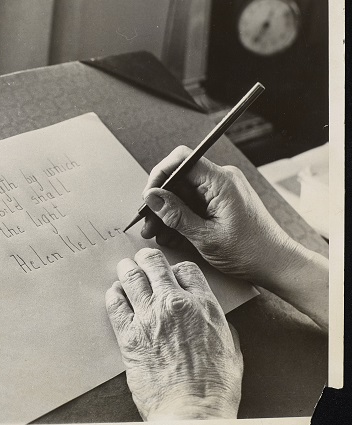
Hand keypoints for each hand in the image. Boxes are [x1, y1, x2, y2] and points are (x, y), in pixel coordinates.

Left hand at [106, 248, 242, 419]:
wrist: (191, 412)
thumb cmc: (215, 388)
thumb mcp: (231, 350)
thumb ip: (220, 327)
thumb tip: (213, 320)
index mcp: (203, 305)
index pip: (185, 269)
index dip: (176, 269)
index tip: (170, 274)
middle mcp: (175, 304)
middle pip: (154, 265)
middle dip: (146, 260)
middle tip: (141, 260)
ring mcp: (149, 317)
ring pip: (132, 277)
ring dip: (126, 270)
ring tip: (124, 269)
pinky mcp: (129, 334)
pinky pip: (115, 303)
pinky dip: (114, 294)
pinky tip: (115, 293)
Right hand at [141, 145, 328, 331]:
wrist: (275, 264)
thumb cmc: (249, 252)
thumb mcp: (204, 236)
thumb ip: (175, 214)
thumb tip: (151, 197)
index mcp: (221, 181)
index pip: (182, 160)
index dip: (160, 175)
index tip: (149, 197)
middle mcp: (222, 179)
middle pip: (180, 179)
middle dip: (161, 201)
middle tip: (148, 224)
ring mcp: (222, 190)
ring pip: (184, 193)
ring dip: (168, 213)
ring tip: (158, 234)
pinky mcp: (222, 201)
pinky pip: (195, 203)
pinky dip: (182, 218)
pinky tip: (172, 236)